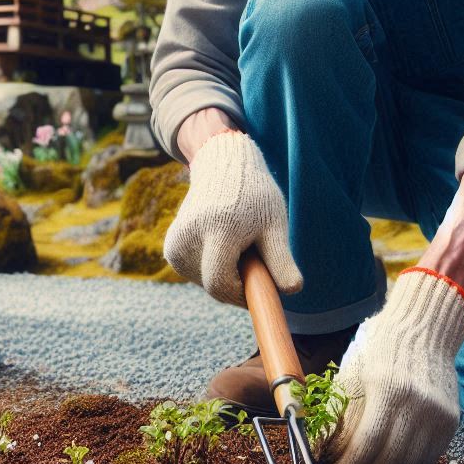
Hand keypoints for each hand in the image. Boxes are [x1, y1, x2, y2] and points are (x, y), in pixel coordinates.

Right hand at [162, 129, 302, 307]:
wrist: (221, 167)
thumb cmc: (254, 195)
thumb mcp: (274, 223)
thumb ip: (281, 258)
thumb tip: (292, 290)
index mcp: (217, 228)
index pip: (220, 284)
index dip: (242, 296)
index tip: (261, 290)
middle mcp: (189, 236)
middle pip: (214, 286)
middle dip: (237, 284)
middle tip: (254, 259)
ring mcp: (175, 243)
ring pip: (206, 282)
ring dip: (225, 276)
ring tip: (236, 245)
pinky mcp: (171, 249)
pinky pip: (197, 274)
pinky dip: (212, 268)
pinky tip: (220, 244)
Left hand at [313, 267, 463, 463]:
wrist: (424, 328)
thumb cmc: (381, 346)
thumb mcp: (353, 369)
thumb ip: (342, 408)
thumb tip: (325, 445)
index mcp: (387, 386)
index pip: (368, 441)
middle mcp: (418, 403)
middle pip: (391, 461)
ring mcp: (439, 415)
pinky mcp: (451, 422)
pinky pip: (429, 460)